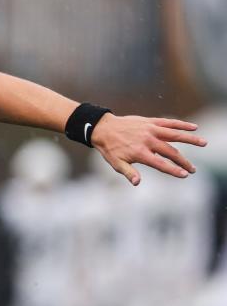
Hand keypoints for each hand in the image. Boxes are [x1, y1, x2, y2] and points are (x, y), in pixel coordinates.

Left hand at [91, 113, 205, 185]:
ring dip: (190, 139)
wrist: (103, 128)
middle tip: (193, 169)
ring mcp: (150, 130)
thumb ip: (129, 173)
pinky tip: (194, 127)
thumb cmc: (110, 149)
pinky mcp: (150, 122)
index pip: (161, 164)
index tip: (185, 175)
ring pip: (174, 134)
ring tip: (203, 143)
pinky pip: (168, 123)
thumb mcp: (116, 163)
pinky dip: (181, 124)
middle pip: (170, 152)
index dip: (174, 170)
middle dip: (183, 161)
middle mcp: (147, 141)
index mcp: (140, 153)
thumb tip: (137, 183)